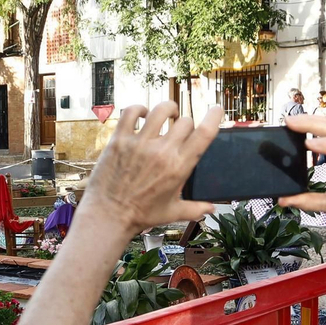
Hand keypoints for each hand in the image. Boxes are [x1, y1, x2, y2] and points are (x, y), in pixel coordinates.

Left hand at [81, 103, 219, 233]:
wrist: (108, 216)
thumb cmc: (141, 215)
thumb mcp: (172, 213)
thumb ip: (195, 209)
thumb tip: (212, 209)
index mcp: (179, 167)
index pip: (204, 134)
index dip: (214, 117)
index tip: (216, 109)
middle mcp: (162, 152)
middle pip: (185, 121)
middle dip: (186, 124)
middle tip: (180, 131)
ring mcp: (140, 144)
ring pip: (160, 110)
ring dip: (168, 109)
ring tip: (167, 116)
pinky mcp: (120, 140)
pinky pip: (131, 112)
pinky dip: (139, 109)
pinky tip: (142, 115)